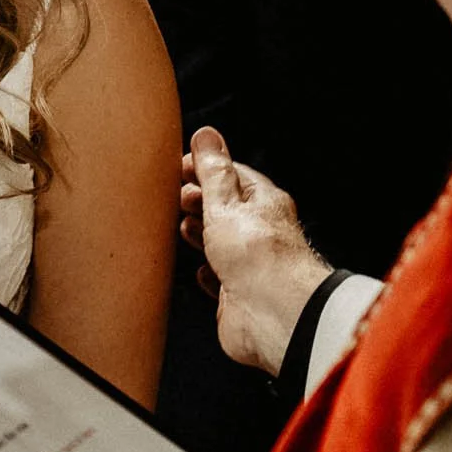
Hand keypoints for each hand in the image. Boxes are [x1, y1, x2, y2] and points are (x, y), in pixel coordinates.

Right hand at [181, 127, 332, 376]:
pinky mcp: (238, 295)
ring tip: (183, 227)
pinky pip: (220, 279)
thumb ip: (213, 172)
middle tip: (176, 197)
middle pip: (226, 209)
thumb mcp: (226, 203)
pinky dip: (208, 272)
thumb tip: (207, 135)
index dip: (204, 168)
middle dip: (199, 201)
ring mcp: (248, 265)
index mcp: (262, 203)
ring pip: (221, 242)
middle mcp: (258, 232)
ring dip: (201, 233)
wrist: (275, 315)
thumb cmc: (258, 257)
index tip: (178, 168)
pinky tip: (200, 271)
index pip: (232, 175)